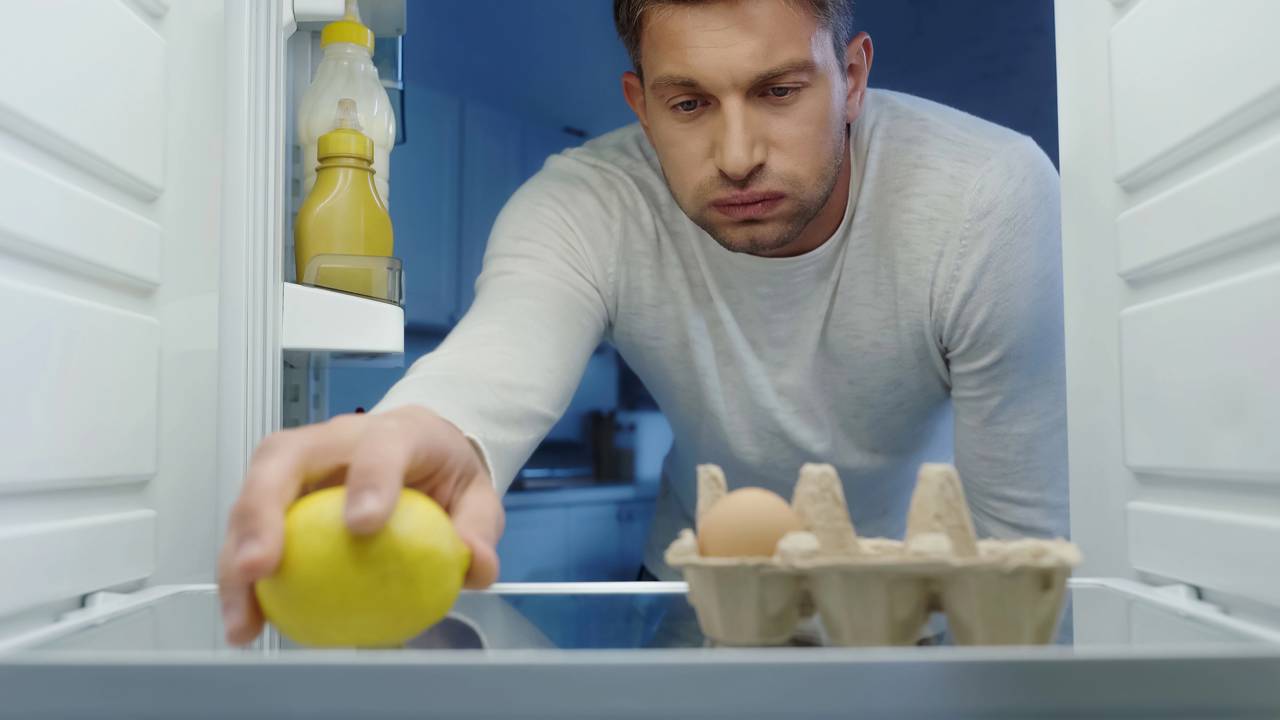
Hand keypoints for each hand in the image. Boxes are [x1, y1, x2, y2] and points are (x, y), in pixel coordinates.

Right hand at [217, 405, 502, 645]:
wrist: (416, 445)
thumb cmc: (439, 467)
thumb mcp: (474, 494)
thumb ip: (477, 528)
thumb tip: (475, 566)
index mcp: (394, 432)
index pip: (379, 447)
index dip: (370, 481)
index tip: (363, 526)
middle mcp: (335, 439)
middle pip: (284, 458)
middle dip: (262, 510)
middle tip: (260, 568)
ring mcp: (298, 462)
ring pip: (250, 495)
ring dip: (236, 557)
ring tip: (243, 618)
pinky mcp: (276, 492)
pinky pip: (249, 531)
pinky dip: (241, 578)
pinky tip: (248, 624)